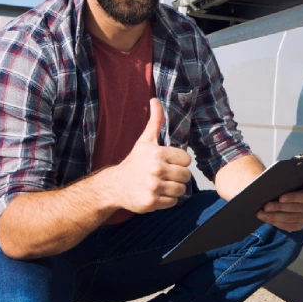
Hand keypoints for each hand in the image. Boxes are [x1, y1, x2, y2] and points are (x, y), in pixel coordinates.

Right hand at [107, 98, 192, 212]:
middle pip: (186, 176)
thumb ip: (155, 121)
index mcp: (157, 153)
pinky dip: (167, 200)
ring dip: (174, 189)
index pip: (186, 160)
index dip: (179, 162)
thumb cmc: (134, 162)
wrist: (115, 185)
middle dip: (178, 176)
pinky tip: (156, 194)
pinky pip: (173, 202)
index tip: (168, 163)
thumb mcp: (145, 141)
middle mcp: (155, 169)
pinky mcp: (151, 202)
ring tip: (161, 185)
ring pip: (181, 190)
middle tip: (165, 175)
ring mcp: (153, 187)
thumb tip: (155, 99)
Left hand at [257, 187, 302, 231]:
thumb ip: (281, 184)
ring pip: (288, 219)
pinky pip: (286, 226)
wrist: (287, 201)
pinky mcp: (298, 226)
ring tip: (261, 214)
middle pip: (294, 208)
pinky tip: (265, 219)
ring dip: (273, 216)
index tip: (280, 198)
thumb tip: (269, 183)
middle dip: (278, 208)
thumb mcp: (285, 185)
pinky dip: (274, 222)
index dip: (292, 197)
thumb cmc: (285, 189)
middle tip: (265, 207)